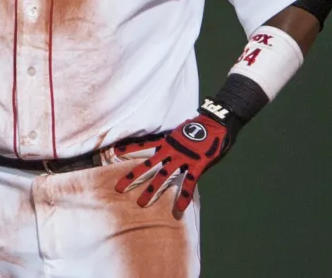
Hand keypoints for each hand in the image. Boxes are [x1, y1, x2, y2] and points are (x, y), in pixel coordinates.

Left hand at [114, 110, 233, 214]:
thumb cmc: (200, 126)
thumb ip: (174, 142)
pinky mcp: (197, 164)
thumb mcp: (181, 132)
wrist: (215, 122)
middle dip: (132, 177)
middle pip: (147, 165)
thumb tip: (168, 145)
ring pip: (163, 176)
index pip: (144, 145)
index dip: (129, 148)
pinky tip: (179, 207)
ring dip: (152, 190)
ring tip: (141, 203)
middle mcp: (170, 151)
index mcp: (166, 142)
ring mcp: (183, 158)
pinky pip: (189, 182)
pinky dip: (184, 195)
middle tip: (118, 188)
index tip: (116, 152)